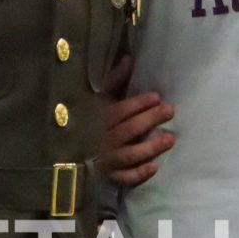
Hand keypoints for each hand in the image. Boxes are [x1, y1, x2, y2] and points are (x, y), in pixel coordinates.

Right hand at [99, 57, 174, 186]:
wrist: (67, 155)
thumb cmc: (87, 119)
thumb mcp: (96, 98)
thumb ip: (113, 81)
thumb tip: (129, 59)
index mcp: (94, 118)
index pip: (118, 111)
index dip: (137, 103)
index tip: (156, 97)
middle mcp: (99, 139)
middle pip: (126, 130)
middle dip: (149, 119)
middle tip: (170, 111)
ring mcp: (104, 160)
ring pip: (128, 154)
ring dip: (150, 147)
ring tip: (171, 138)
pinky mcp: (107, 177)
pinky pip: (124, 178)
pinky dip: (138, 174)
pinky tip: (154, 168)